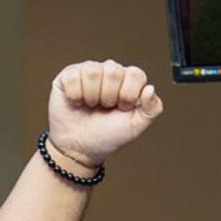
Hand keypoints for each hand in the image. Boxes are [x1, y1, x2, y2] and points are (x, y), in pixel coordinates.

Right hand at [47, 60, 163, 169]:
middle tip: (104, 108)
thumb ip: (152, 109)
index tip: (122, 108)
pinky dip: (75, 96)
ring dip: (91, 96)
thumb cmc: (107, 136)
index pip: (135, 74)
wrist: (80, 149)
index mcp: (129, 82)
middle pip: (113, 71)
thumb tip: (151, 89)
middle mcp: (110, 73)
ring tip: (91, 106)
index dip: (128, 95)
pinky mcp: (69, 75)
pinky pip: (74, 77)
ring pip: (93, 72)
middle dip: (109, 97)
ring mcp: (89, 72)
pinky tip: (77, 103)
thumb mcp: (136, 127)